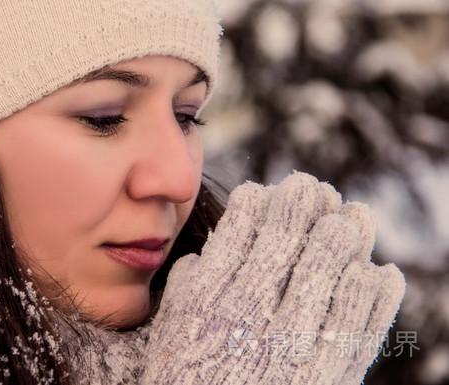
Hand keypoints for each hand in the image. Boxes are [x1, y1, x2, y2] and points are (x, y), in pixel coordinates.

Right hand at [138, 172, 404, 384]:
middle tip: (311, 185)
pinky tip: (378, 272)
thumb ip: (186, 287)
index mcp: (208, 300)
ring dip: (344, 236)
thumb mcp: (171, 331)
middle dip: (300, 204)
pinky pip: (359, 324)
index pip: (238, 230)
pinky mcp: (326, 375)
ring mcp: (292, 343)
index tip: (263, 190)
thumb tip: (203, 252)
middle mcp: (250, 315)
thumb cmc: (187, 379)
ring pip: (327, 272)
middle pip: (285, 240)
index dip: (255, 202)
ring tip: (352, 216)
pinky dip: (374, 293)